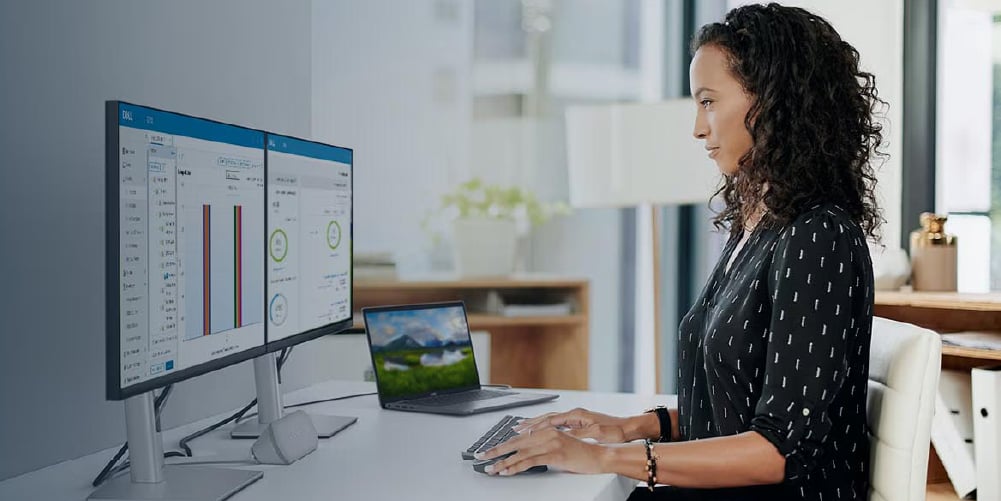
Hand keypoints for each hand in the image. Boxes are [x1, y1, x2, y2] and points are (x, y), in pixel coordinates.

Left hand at [475, 427, 607, 475]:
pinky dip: (516, 466)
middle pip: (515, 443)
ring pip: (520, 453)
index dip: (502, 444)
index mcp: (546, 430)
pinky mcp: (555, 454)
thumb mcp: (558, 446)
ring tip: (491, 468)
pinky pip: (530, 461)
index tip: (489, 450)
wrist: (599, 456)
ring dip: (503, 462)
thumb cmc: (580, 454)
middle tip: (482, 457)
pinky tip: (507, 471)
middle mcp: (547, 433)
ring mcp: (551, 443)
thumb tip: (524, 453)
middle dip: (496, 451)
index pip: (519, 438)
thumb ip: (541, 447)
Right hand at [513, 408, 630, 442]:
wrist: (628, 428)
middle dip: (531, 422)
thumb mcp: (595, 434)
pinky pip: (558, 424)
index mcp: (576, 415)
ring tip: (524, 427)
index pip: (550, 420)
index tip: (522, 429)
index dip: (535, 426)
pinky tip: (543, 431)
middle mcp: (575, 414)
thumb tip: (561, 435)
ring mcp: (577, 417)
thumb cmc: (615, 431)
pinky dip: (547, 426)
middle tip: (516, 426)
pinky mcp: (580, 422)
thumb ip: (577, 434)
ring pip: (552, 420)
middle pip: (547, 417)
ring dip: (538, 424)